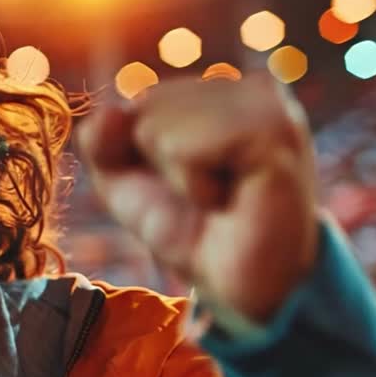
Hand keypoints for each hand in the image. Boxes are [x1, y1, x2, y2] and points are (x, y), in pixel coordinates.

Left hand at [77, 74, 320, 322]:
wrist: (238, 288)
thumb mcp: (125, 182)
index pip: (138, 102)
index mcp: (224, 90)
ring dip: (179, 178)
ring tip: (221, 199)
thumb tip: (110, 112)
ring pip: (160, 124)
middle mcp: (250, 88)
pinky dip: (195, 186)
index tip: (186, 187)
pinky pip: (187, 147)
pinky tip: (231, 201)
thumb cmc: (190, 230)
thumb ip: (101, 141)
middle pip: (146, 106)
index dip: (141, 156)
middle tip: (206, 198)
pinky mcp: (274, 133)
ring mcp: (268, 105)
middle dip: (159, 164)